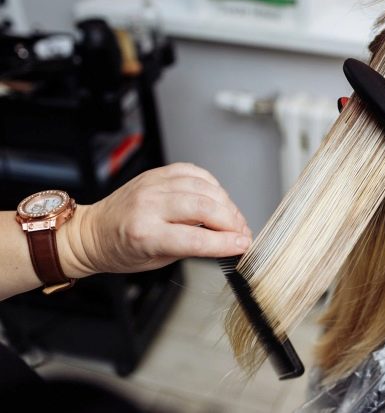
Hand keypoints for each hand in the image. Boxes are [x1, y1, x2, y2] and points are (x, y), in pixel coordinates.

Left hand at [59, 163, 250, 276]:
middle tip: (243, 233)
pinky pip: (195, 173)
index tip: (244, 246)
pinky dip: (212, 185)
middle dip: (232, 221)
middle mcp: (148, 205)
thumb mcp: (156, 260)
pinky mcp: (157, 173)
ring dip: (226, 204)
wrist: (91, 231)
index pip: (196, 238)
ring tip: (234, 219)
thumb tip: (226, 241)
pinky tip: (218, 198)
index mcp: (144, 234)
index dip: (226, 243)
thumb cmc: (120, 250)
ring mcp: (153, 185)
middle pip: (204, 207)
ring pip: (204, 187)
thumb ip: (191, 247)